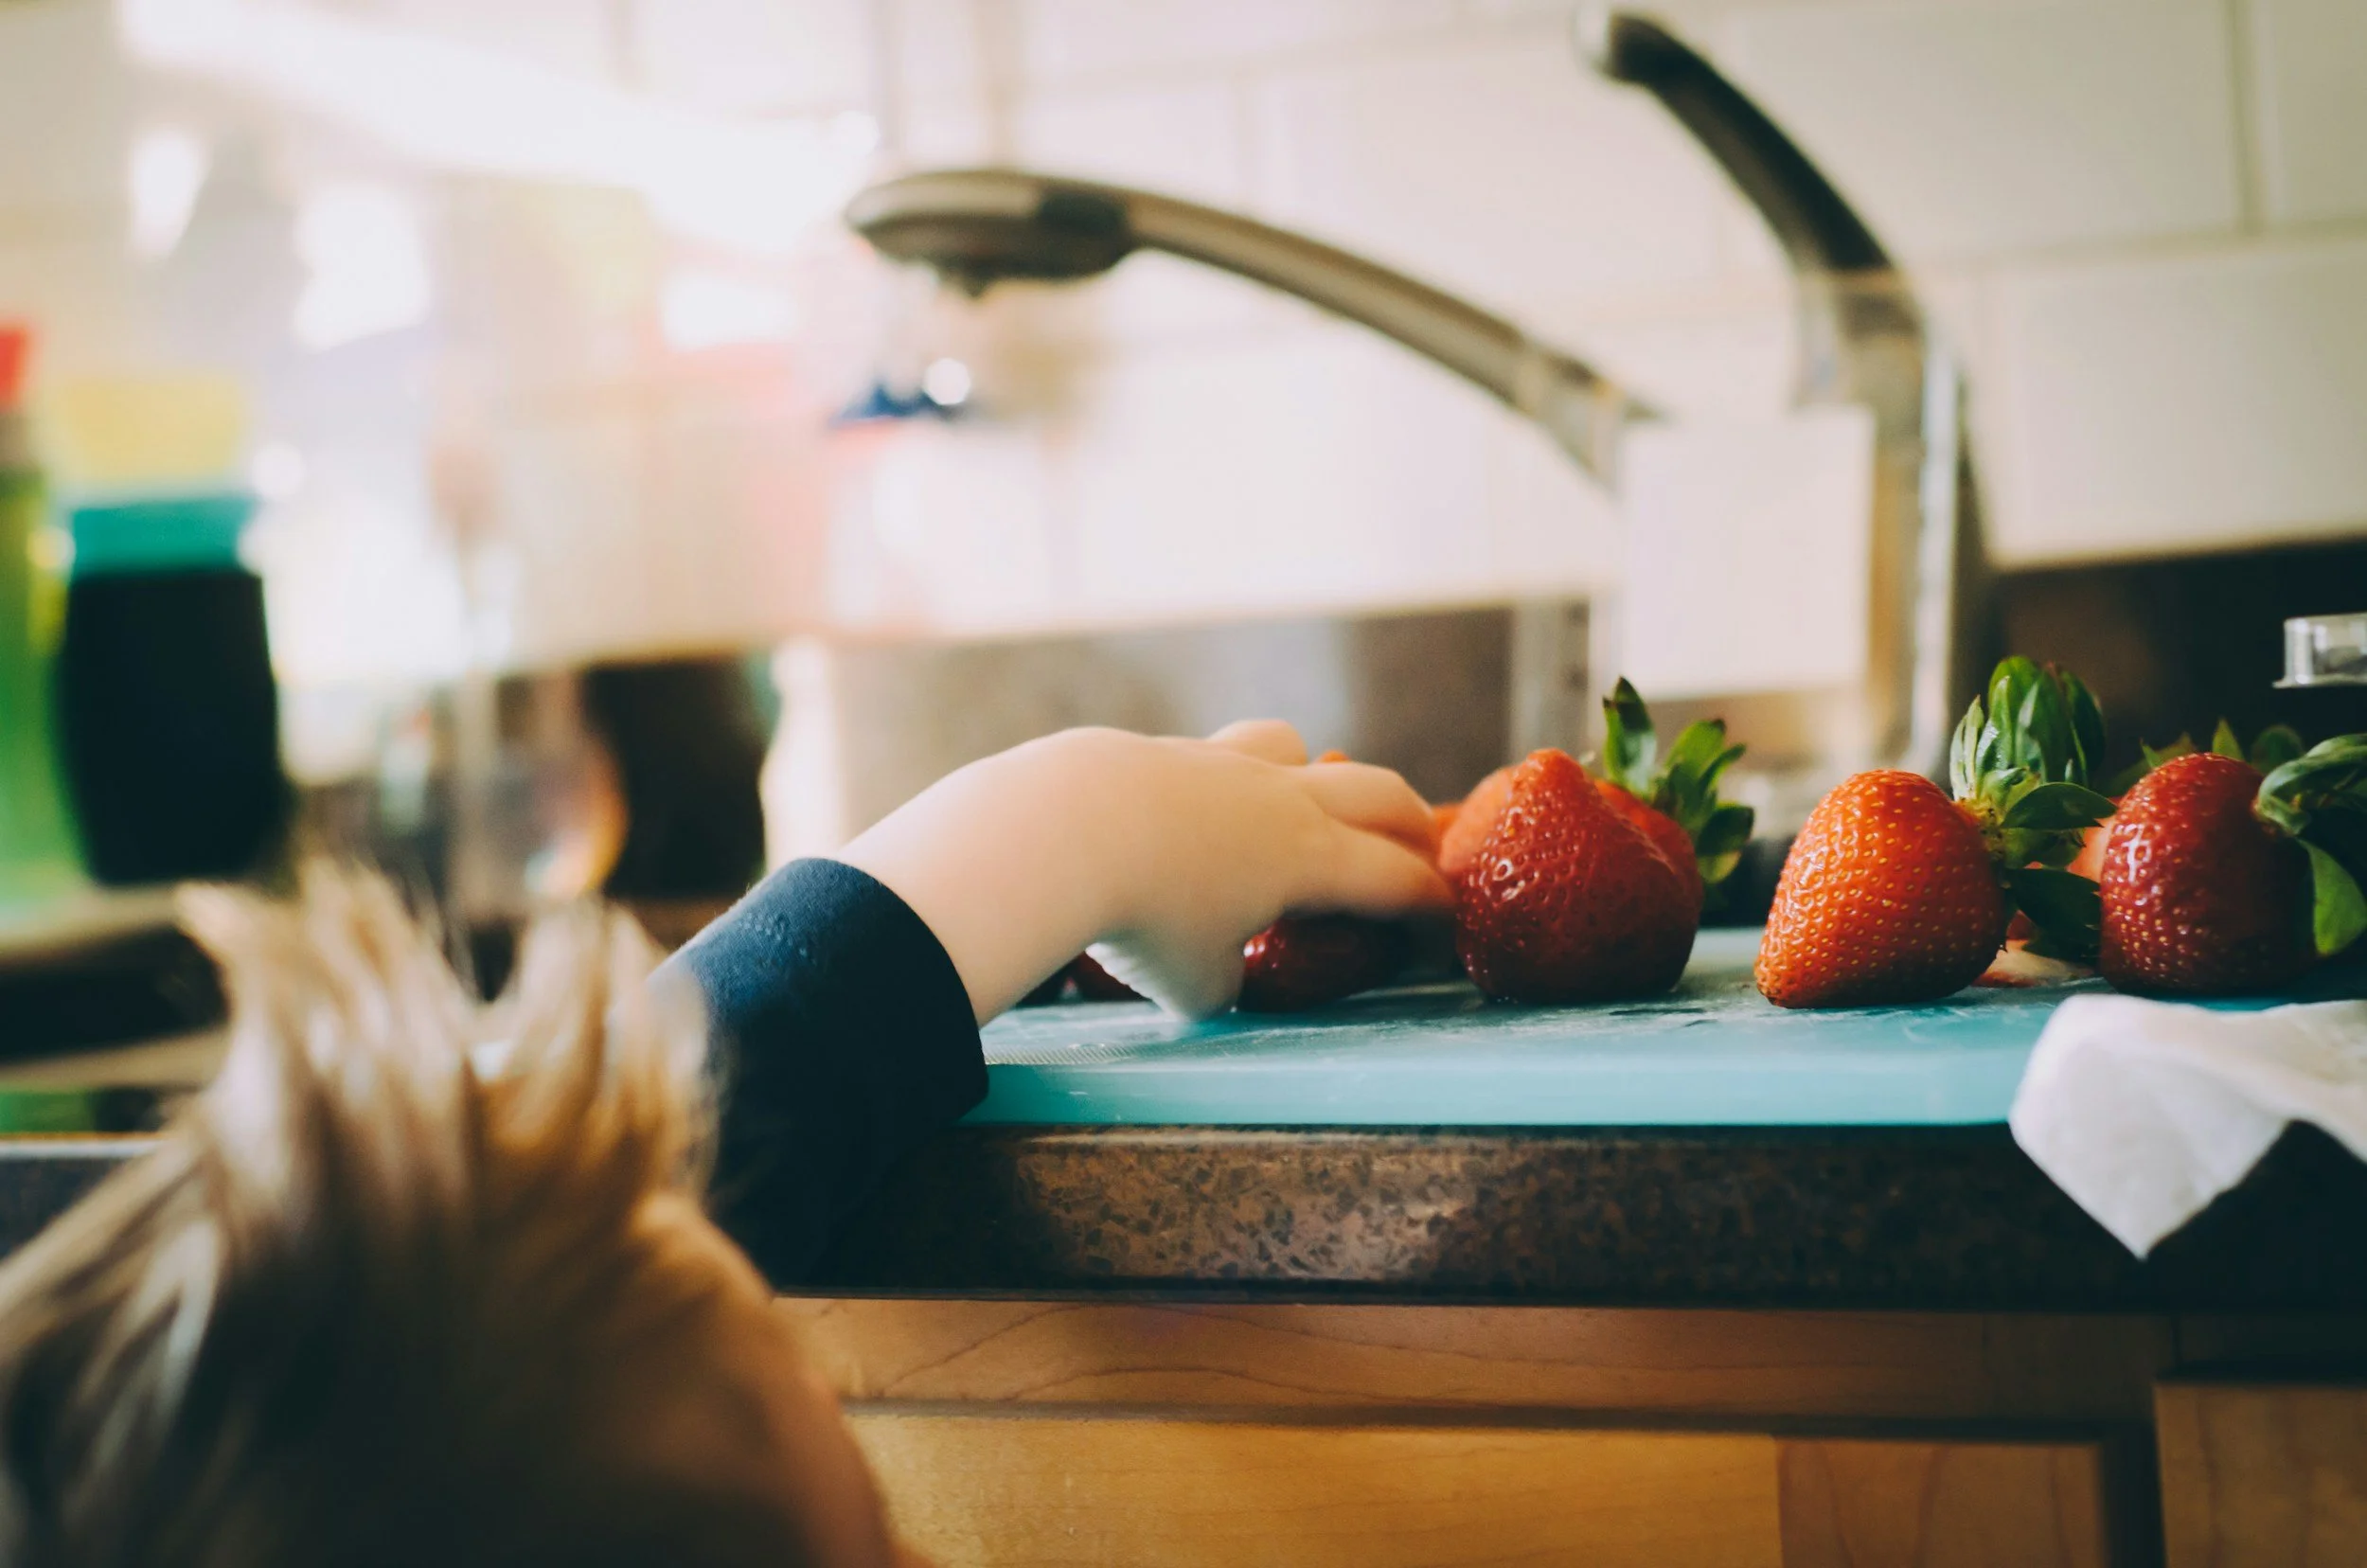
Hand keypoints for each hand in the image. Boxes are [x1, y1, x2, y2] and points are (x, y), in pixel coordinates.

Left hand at [837, 721, 1451, 1019]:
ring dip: (1315, 774)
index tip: (1444, 926)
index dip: (1431, 907)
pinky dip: (1226, 783)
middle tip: (1418, 850)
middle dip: (1408, 824)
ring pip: (1293, 748)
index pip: (1398, 880)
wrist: (1060, 832)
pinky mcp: (1162, 752)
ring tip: (1303, 806)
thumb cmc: (1141, 920)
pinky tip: (1194, 814)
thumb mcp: (1195, 986)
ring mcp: (1221, 764)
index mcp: (1311, 859)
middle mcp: (1281, 800)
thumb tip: (1217, 973)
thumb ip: (1223, 981)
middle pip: (1377, 792)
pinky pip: (1215, 756)